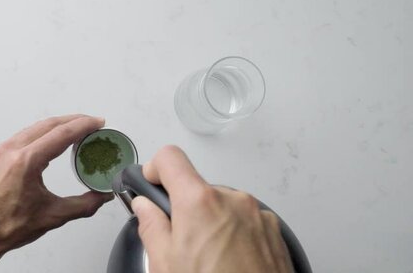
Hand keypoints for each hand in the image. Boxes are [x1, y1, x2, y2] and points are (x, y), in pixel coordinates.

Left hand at [0, 114, 112, 272]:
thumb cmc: (4, 227)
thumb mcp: (52, 216)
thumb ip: (83, 205)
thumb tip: (101, 197)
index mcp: (25, 162)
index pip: (61, 134)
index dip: (84, 125)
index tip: (98, 122)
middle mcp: (12, 151)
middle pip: (49, 124)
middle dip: (73, 120)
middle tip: (92, 124)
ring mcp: (2, 151)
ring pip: (36, 128)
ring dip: (58, 125)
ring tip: (76, 130)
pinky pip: (24, 135)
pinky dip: (42, 133)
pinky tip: (52, 140)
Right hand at [131, 146, 292, 272]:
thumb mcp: (166, 264)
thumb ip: (151, 226)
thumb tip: (145, 208)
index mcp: (199, 202)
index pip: (170, 158)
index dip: (154, 169)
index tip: (150, 184)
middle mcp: (232, 200)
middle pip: (196, 187)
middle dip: (184, 207)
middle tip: (179, 240)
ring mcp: (257, 214)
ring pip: (221, 205)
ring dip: (211, 222)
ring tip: (209, 259)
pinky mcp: (273, 230)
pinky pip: (243, 220)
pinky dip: (233, 233)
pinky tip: (229, 262)